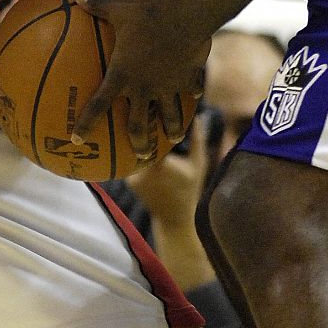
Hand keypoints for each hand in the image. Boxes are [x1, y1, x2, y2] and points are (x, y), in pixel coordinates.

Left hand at [73, 0, 210, 157]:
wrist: (186, 16)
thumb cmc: (148, 14)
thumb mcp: (119, 9)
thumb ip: (97, 6)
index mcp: (122, 76)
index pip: (98, 105)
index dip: (85, 123)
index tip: (76, 139)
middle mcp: (144, 88)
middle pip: (139, 126)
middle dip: (138, 144)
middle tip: (138, 156)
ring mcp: (169, 87)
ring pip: (170, 117)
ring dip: (171, 130)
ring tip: (172, 140)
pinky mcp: (188, 79)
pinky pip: (190, 91)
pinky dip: (192, 95)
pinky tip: (195, 97)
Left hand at [124, 112, 211, 227]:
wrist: (173, 218)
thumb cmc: (190, 190)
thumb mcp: (198, 163)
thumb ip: (198, 139)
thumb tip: (197, 115)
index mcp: (161, 163)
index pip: (153, 134)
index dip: (155, 121)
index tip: (158, 110)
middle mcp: (144, 169)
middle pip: (140, 140)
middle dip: (145, 129)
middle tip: (148, 114)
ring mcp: (134, 176)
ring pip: (134, 151)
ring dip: (139, 142)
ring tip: (143, 127)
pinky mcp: (129, 181)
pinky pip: (131, 162)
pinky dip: (136, 155)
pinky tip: (141, 147)